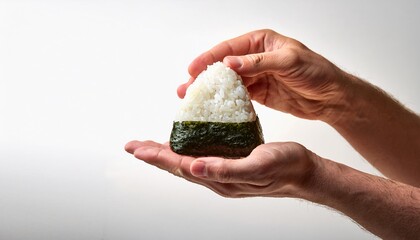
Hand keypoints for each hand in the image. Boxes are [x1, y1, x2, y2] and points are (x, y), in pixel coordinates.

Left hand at [125, 140, 316, 197]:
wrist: (303, 172)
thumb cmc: (284, 168)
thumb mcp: (256, 166)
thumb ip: (224, 169)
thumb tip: (192, 166)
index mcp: (220, 179)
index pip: (180, 166)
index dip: (156, 156)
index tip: (136, 147)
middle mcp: (216, 177)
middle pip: (178, 164)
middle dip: (154, 154)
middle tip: (134, 145)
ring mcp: (223, 172)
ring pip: (187, 162)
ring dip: (167, 153)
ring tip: (151, 146)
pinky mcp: (230, 163)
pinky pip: (202, 156)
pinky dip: (188, 148)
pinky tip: (186, 143)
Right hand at [178, 29, 349, 121]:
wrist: (331, 97)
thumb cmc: (317, 72)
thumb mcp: (290, 62)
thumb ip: (259, 62)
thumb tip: (230, 64)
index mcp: (261, 42)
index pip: (229, 48)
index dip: (209, 58)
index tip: (193, 69)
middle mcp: (255, 57)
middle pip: (223, 66)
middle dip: (204, 77)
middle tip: (186, 89)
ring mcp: (256, 76)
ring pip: (227, 82)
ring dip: (211, 91)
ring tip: (193, 100)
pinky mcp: (259, 93)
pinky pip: (238, 96)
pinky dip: (225, 102)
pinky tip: (212, 108)